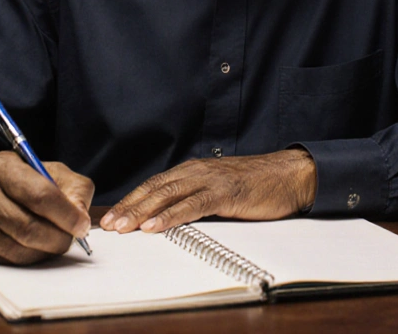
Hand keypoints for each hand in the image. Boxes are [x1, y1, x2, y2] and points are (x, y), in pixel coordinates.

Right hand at [0, 151, 93, 264]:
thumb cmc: (25, 182)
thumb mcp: (53, 172)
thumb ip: (75, 189)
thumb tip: (81, 220)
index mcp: (2, 167)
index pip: (39, 196)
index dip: (66, 215)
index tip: (82, 226)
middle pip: (29, 228)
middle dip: (59, 238)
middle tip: (72, 238)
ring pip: (20, 250)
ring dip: (46, 251)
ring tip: (55, 241)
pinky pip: (9, 262)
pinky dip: (31, 259)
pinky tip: (37, 247)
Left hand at [99, 149, 316, 233]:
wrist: (288, 175)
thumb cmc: (255, 185)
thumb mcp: (218, 190)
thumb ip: (195, 199)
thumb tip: (170, 218)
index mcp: (192, 171)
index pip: (154, 185)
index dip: (131, 200)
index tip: (112, 216)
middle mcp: (196, 171)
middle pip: (154, 189)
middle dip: (129, 207)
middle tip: (109, 225)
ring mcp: (209, 180)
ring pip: (167, 195)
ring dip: (142, 212)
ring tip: (124, 227)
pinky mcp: (224, 193)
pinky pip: (192, 205)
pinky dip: (171, 216)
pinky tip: (156, 226)